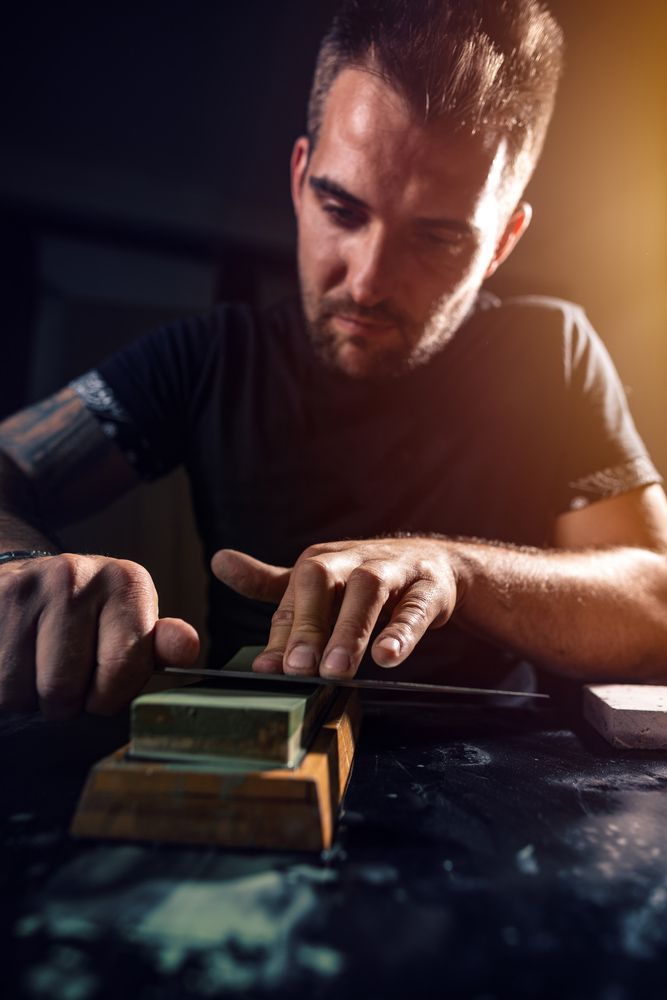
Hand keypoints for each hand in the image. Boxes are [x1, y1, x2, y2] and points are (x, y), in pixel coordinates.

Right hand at [0, 553, 199, 717]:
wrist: (27, 580)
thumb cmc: (88, 616)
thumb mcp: (132, 624)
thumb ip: (160, 644)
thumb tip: (186, 648)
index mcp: (125, 581)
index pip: (122, 669)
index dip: (109, 697)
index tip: (104, 688)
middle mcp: (75, 575)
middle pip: (65, 688)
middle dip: (66, 701)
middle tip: (66, 675)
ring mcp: (26, 586)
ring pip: (22, 692)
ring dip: (29, 697)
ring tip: (38, 667)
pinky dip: (5, 688)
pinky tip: (15, 661)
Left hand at [211, 538, 459, 677]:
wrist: (435, 563)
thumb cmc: (365, 577)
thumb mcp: (318, 580)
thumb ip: (272, 584)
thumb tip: (218, 563)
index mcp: (322, 561)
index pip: (293, 595)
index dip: (281, 633)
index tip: (267, 670)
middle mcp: (352, 559)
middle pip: (322, 579)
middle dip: (308, 624)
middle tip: (299, 670)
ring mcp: (393, 569)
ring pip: (366, 591)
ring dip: (350, 630)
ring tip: (336, 670)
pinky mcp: (429, 587)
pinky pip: (415, 607)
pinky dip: (402, 631)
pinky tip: (388, 656)